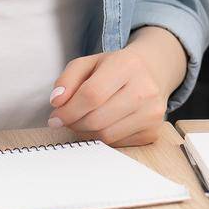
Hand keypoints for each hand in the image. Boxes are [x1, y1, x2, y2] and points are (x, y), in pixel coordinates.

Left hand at [47, 31, 182, 146]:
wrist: (150, 73)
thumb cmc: (115, 69)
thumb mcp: (89, 63)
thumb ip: (68, 79)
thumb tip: (57, 102)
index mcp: (128, 65)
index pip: (92, 95)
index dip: (68, 110)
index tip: (56, 116)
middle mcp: (145, 89)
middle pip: (97, 119)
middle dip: (74, 123)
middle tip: (67, 120)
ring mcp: (152, 112)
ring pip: (106, 135)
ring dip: (85, 133)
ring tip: (82, 121)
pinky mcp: (153, 131)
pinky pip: (117, 144)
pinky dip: (102, 139)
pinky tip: (102, 125)